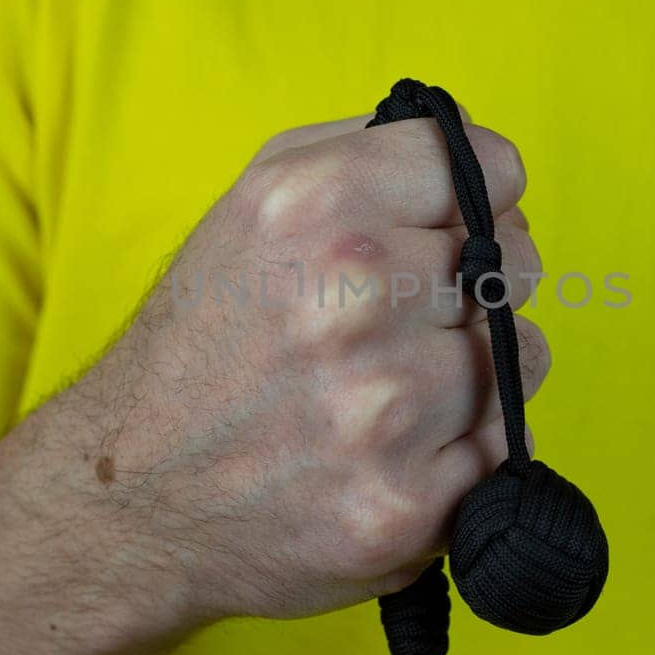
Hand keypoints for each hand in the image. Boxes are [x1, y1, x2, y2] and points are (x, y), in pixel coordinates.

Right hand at [33, 116, 548, 631]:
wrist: (132, 500)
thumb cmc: (204, 341)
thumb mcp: (254, 203)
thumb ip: (367, 151)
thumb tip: (478, 160)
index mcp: (320, 205)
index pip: (494, 168)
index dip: (477, 200)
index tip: (446, 229)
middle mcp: (358, 296)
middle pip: (516, 262)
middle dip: (474, 286)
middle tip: (401, 320)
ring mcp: (388, 406)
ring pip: (522, 355)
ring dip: (475, 371)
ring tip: (394, 389)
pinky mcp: (408, 503)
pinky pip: (504, 447)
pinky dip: (463, 449)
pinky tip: (393, 451)